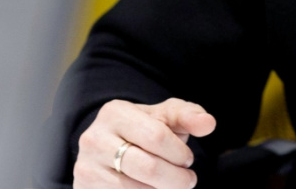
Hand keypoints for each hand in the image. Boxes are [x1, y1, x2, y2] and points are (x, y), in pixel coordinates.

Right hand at [73, 97, 216, 187]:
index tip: (188, 159)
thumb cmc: (144, 129)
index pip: (156, 136)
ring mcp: (86, 167)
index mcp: (115, 113)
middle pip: (148, 167)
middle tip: (188, 180)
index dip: (179, 152)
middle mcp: (94, 139)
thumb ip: (188, 116)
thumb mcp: (164, 117)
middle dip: (177, 178)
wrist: (107, 147)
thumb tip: (209, 123)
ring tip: (173, 186)